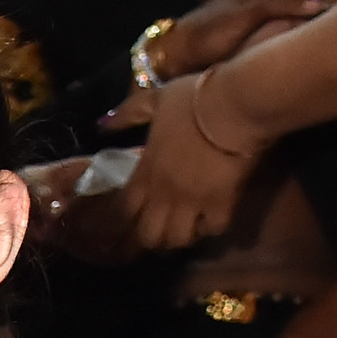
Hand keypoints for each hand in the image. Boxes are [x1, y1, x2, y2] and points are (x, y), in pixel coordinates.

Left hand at [120, 70, 261, 251]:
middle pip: (148, 235)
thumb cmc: (194, 98)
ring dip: (181, 237)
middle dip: (152, 237)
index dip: (125, 220)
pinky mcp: (222, 203)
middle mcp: (164, 193)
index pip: (124, 210)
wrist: (235, 103)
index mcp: (145, 171)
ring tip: (187, 229)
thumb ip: (128, 113)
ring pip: (178, 239)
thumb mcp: (155, 99)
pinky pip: (213, 229)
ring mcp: (192, 201)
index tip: (132, 220)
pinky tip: (213, 219)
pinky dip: (212, 228)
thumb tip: (101, 124)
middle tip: (162, 229)